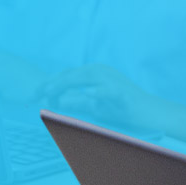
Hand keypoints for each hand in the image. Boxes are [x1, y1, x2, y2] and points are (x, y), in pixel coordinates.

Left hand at [38, 64, 155, 121]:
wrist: (151, 113)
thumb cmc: (123, 109)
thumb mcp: (96, 106)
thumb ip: (78, 102)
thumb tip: (58, 102)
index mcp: (95, 73)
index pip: (67, 75)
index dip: (49, 82)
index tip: (34, 93)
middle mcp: (102, 72)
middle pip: (72, 74)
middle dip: (52, 83)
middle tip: (35, 93)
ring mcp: (113, 80)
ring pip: (86, 77)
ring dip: (67, 83)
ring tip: (50, 90)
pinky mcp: (123, 93)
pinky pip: (108, 91)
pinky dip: (98, 91)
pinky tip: (87, 94)